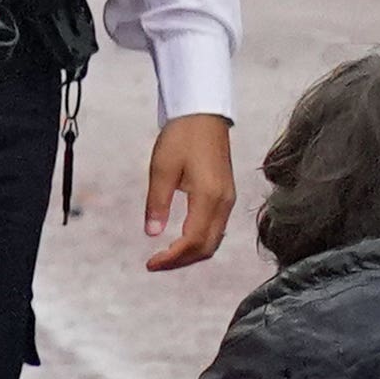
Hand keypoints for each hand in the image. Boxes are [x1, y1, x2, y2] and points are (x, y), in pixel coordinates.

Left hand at [142, 116, 239, 272]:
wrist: (203, 114)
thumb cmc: (181, 137)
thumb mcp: (161, 169)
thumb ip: (157, 203)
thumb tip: (152, 233)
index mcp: (209, 197)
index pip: (193, 241)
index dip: (172, 258)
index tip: (151, 263)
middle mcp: (224, 202)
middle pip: (207, 247)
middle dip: (181, 261)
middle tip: (155, 264)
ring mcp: (228, 199)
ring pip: (214, 240)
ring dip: (191, 253)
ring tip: (165, 256)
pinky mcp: (226, 195)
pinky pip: (216, 228)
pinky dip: (199, 241)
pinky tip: (181, 241)